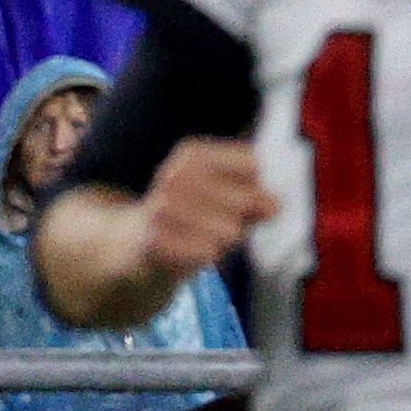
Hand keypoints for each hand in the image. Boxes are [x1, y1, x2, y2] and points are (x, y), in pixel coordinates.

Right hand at [139, 137, 279, 277]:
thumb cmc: (192, 217)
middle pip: (245, 199)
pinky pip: (208, 253)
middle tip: (218, 223)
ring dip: (223, 241)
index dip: (255, 186)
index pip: (252, 164)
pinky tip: (188, 250)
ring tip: (201, 237)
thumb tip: (274, 205)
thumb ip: (254, 195)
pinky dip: (205, 257)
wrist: (137, 246)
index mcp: (192, 154)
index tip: (238, 195)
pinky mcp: (156, 239)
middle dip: (242, 218)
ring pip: (230, 230)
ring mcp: (163, 207)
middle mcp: (174, 175)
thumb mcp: (222, 195)